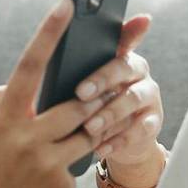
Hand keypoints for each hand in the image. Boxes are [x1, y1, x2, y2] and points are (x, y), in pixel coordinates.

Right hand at [0, 0, 106, 187]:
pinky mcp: (62, 186)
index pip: (29, 66)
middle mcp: (28, 139)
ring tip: (129, 100)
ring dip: (109, 114)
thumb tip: (16, 85)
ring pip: (92, 129)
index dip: (48, 33)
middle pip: (79, 100)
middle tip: (124, 63)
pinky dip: (90, 150)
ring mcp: (48, 164)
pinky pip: (83, 159)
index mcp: (2, 121)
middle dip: (102, 82)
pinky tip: (99, 145)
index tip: (67, 5)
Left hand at [74, 14, 164, 178]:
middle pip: (124, 67)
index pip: (117, 40)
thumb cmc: (88, 105)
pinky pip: (141, 128)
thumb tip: (34, 69)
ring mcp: (148, 96)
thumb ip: (67, 74)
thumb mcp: (77, 87)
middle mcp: (137, 72)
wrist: (115, 139)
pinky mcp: (153, 121)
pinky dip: (119, 139)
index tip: (91, 56)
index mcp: (118, 54)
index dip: (109, 41)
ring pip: (133, 98)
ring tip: (89, 127)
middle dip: (101, 80)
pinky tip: (101, 147)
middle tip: (80, 94)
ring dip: (110, 113)